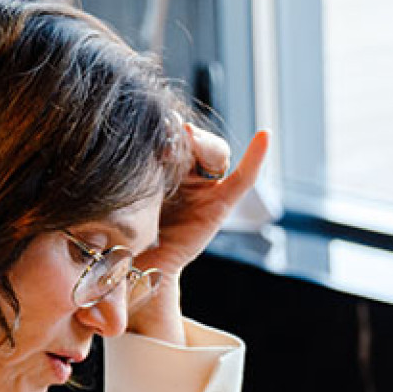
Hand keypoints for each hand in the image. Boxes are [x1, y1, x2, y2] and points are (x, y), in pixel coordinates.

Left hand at [139, 125, 270, 276]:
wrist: (138, 261)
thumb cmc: (128, 223)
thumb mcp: (134, 185)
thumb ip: (145, 162)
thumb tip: (155, 133)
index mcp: (166, 164)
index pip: (177, 136)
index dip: (170, 131)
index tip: (157, 131)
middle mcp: (189, 172)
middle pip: (198, 140)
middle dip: (187, 137)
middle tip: (171, 141)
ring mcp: (208, 187)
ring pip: (216, 153)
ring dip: (204, 145)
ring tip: (186, 143)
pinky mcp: (221, 204)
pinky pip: (243, 179)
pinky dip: (255, 158)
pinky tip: (264, 136)